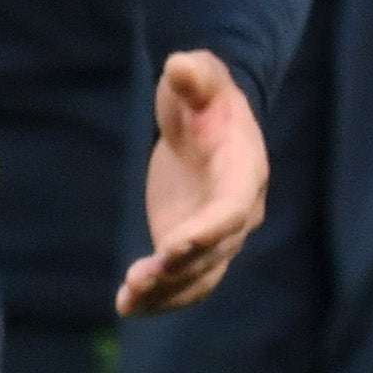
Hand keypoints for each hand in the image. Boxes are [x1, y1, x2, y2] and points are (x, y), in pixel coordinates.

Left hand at [121, 51, 268, 314]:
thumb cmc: (202, 94)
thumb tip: (181, 67)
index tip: (173, 245)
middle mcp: (240, 210)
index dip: (208, 229)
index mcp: (245, 170)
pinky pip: (184, 282)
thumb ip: (193, 74)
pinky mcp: (193, 246)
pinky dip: (160, 298)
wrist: (203, 117)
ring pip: (200, 275)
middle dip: (179, 267)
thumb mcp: (198, 76)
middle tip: (140, 277)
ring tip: (128, 299)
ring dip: (167, 291)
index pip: (233, 207)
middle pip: (216, 250)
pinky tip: (127, 306)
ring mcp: (217, 234)